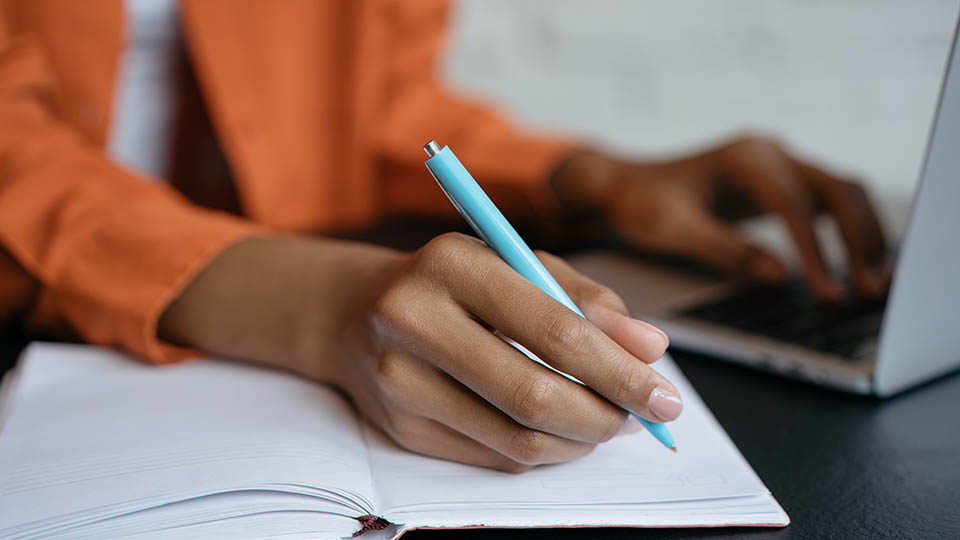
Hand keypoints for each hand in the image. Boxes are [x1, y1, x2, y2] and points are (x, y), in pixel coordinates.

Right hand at [159, 234, 678, 471]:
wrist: (354, 311)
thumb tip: (649, 348)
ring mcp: (399, 381)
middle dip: (607, 416)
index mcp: (452, 264)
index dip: (620, 370)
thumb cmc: (452, 281)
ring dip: (580, 440)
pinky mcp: (399, 428)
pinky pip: (493, 457)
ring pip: (516, 438)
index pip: (553, 329)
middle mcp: (414, 321)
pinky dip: (544, 451)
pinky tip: (562, 431)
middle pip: (534, 395)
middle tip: (645, 417)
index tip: (665, 393)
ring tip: (608, 421)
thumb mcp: (516, 262)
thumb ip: (586, 298)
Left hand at [550, 135, 889, 298]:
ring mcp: (779, 165)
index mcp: (745, 158)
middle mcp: (770, 153)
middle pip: (838, 189)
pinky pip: (830, 204)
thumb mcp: (673, 229)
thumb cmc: (642, 203)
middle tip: (872, 290)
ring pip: (843, 193)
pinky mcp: (781, 184)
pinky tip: (860, 266)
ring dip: (865, 235)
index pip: (794, 203)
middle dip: (860, 239)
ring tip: (876, 284)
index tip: (828, 290)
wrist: (625, 186)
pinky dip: (850, 232)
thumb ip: (724, 250)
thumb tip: (779, 275)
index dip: (816, 249)